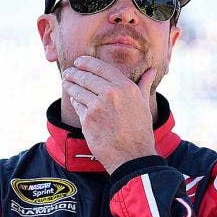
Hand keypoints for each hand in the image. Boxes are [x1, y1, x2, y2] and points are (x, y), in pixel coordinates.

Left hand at [62, 56, 157, 172]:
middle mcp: (111, 93)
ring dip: (69, 85)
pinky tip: (74, 99)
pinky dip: (74, 101)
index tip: (79, 61)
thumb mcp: (143, 104)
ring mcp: (98, 106)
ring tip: (65, 82)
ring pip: (78, 90)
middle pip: (86, 77)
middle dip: (74, 73)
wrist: (132, 155)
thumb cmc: (139, 130)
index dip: (86, 62)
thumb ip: (143, 85)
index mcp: (126, 87)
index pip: (101, 67)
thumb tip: (151, 70)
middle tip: (67, 72)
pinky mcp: (87, 120)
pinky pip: (77, 106)